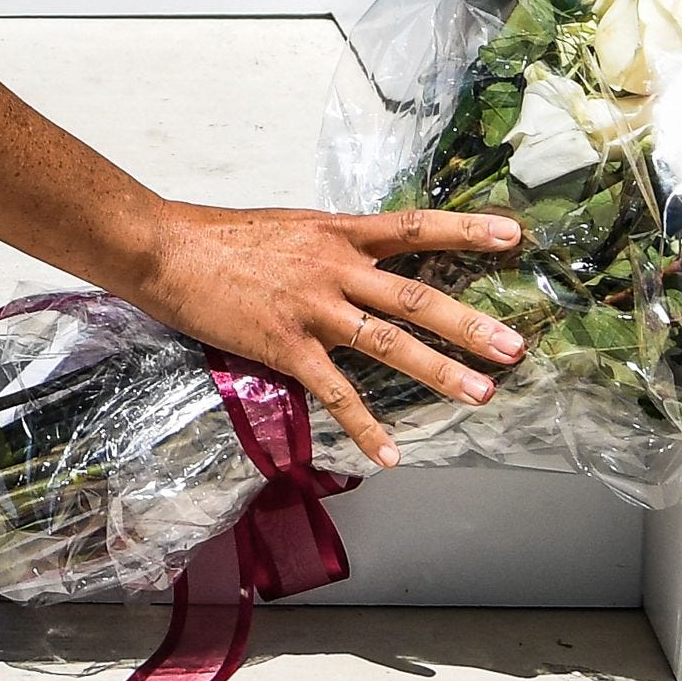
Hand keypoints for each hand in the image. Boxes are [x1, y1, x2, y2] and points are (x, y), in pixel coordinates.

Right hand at [124, 204, 529, 469]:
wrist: (167, 249)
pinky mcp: (286, 345)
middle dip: (469, 323)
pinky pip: (335, 391)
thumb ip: (334, 247)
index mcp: (339, 233)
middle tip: (514, 346)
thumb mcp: (292, 228)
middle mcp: (336, 267)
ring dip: (440, 370)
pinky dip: (366, 426)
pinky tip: (391, 454)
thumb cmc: (224, 238)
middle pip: (417, 295)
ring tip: (481, 393)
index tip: (512, 235)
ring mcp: (314, 308)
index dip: (465, 229)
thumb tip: (364, 260)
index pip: (414, 226)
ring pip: (389, 342)